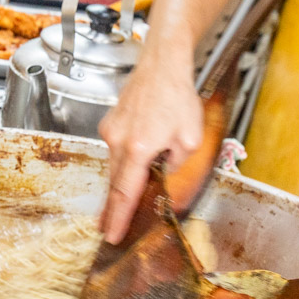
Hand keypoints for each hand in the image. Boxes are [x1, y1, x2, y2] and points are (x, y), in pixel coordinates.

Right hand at [97, 52, 204, 243]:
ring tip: (119, 204)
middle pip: (115, 183)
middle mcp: (118, 141)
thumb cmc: (177, 95)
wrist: (162, 63)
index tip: (111, 234)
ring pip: (115, 166)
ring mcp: (111, 130)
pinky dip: (123, 161)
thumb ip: (177, 165)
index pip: (125, 192)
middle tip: (107, 228)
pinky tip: (132, 163)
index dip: (118, 218)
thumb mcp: (190, 139)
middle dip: (112, 208)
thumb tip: (165, 177)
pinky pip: (115, 150)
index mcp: (138, 149)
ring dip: (120, 183)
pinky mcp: (110, 122)